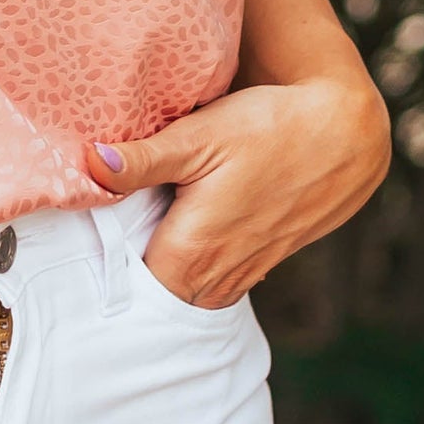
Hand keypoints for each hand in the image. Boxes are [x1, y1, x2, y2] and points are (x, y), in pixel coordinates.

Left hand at [82, 68, 390, 309]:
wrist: (342, 132)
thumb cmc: (268, 129)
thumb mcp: (198, 136)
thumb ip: (142, 160)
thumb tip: (89, 164)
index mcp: (194, 252)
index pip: (129, 290)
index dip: (103, 268)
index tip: (80, 245)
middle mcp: (218, 276)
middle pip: (155, 294)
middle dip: (127, 273)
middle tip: (98, 236)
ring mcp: (244, 273)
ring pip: (185, 289)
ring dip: (161, 268)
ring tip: (133, 231)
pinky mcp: (261, 262)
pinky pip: (213, 280)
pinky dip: (191, 264)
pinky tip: (178, 228)